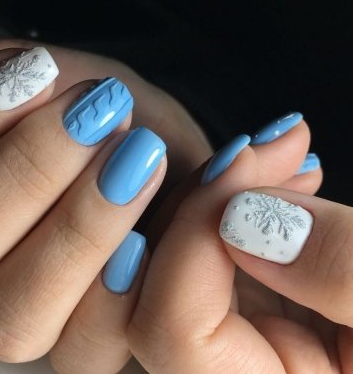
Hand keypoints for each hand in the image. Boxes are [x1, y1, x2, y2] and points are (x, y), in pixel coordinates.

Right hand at [0, 42, 171, 373]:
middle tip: (95, 115)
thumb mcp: (62, 77)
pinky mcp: (87, 340)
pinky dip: (113, 294)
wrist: (166, 145)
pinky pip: (82, 351)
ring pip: (8, 318)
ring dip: (78, 230)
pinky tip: (143, 238)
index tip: (33, 71)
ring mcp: (27, 312)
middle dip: (26, 174)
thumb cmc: (109, 113)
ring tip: (137, 156)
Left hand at [126, 114, 337, 373]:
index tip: (246, 162)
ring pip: (171, 257)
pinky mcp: (250, 301)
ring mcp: (236, 336)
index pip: (169, 332)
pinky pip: (207, 246)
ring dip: (217, 196)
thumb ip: (344, 273)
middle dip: (200, 202)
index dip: (195, 238)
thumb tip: (241, 219)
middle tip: (262, 148)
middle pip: (151, 287)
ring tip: (280, 154)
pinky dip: (235, 204)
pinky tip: (278, 176)